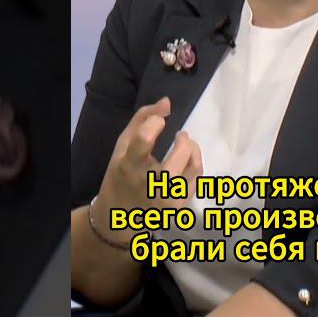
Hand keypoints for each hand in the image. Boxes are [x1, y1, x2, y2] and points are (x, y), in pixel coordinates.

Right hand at [91, 97, 203, 242]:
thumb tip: (167, 102)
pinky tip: (186, 163)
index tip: (160, 121)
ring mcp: (166, 199)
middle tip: (181, 136)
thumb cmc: (122, 173)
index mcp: (128, 166)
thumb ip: (143, 119)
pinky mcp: (178, 207)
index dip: (154, 123)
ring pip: (194, 169)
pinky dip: (194, 165)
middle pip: (177, 158)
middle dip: (184, 141)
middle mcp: (148, 185)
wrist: (119, 214)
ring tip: (186, 146)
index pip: (143, 141)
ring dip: (194, 151)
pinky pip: (197, 180)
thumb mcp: (123, 144)